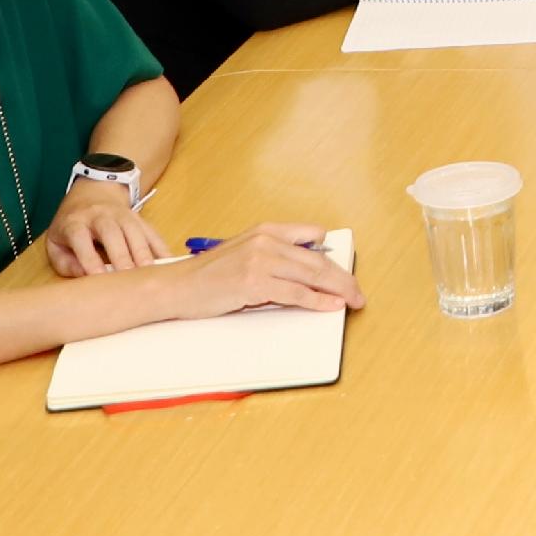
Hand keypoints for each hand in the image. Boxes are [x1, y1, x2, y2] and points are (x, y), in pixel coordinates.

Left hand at [41, 182, 167, 276]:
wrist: (92, 193)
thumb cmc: (71, 226)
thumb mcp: (56, 243)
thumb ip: (66, 263)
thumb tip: (86, 276)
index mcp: (74, 222)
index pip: (80, 237)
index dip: (88, 257)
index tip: (98, 276)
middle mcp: (99, 215)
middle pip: (111, 232)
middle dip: (121, 255)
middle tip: (129, 277)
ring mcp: (122, 214)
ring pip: (134, 231)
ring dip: (143, 252)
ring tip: (150, 273)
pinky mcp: (139, 218)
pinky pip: (152, 233)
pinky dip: (161, 248)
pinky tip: (168, 262)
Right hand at [161, 225, 363, 321]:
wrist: (177, 286)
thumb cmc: (209, 275)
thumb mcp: (244, 252)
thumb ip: (274, 255)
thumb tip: (308, 270)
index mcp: (266, 230)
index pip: (313, 238)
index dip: (333, 258)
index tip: (346, 272)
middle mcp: (266, 241)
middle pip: (318, 259)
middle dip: (343, 277)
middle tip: (358, 292)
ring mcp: (260, 260)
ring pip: (312, 275)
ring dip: (338, 290)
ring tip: (353, 301)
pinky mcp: (254, 282)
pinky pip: (296, 293)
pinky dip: (318, 301)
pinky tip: (331, 306)